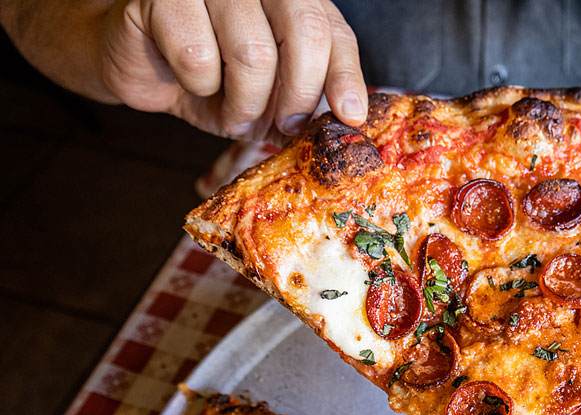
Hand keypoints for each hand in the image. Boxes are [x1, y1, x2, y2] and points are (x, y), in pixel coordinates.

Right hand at [98, 0, 366, 140]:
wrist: (144, 65)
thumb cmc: (216, 76)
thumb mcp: (271, 91)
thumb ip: (307, 93)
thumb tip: (348, 117)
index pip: (333, 32)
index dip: (344, 76)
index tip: (349, 116)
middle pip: (303, 33)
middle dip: (298, 95)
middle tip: (284, 127)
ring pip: (253, 53)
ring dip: (245, 104)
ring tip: (233, 116)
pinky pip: (196, 56)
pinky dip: (198, 87)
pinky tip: (189, 81)